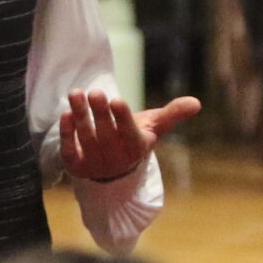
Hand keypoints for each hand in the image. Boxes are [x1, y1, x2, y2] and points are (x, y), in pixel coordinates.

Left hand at [60, 89, 200, 182]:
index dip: (122, 118)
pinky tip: (65, 114)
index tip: (117, 100)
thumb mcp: (153, 127)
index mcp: (136, 146)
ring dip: (80, 115)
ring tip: (76, 93)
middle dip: (100, 112)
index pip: (129, 132)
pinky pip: (69, 149)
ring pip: (86, 137)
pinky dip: (67, 133)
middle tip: (95, 92)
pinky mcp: (76, 164)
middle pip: (106, 133)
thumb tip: (197, 102)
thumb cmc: (133, 139)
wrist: (113, 171)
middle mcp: (116, 156)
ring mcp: (95, 162)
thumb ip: (172, 114)